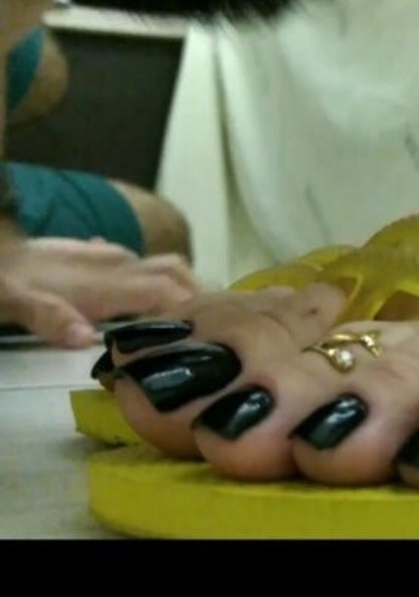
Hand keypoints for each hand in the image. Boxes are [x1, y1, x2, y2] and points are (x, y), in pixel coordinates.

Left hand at [0, 236, 199, 347]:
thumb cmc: (5, 282)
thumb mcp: (16, 302)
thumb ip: (51, 319)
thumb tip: (87, 339)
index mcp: (104, 281)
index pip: (166, 289)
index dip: (194, 310)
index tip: (216, 333)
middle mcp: (116, 265)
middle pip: (175, 272)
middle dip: (202, 297)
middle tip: (218, 330)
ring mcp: (108, 258)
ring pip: (163, 266)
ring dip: (185, 288)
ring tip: (196, 319)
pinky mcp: (99, 257)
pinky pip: (142, 266)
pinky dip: (158, 283)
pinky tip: (153, 303)